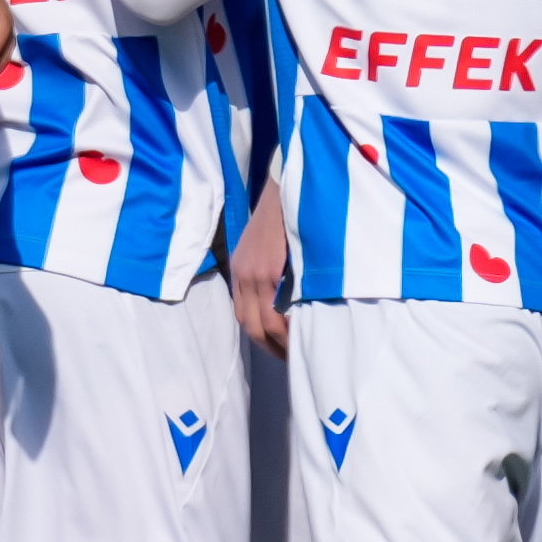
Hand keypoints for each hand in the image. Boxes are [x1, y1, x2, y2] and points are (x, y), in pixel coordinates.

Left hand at [231, 178, 289, 357]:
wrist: (285, 183)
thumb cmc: (285, 211)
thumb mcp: (268, 243)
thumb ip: (271, 268)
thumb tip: (287, 294)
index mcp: (240, 269)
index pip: (244, 315)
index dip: (261, 337)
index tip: (278, 347)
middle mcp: (241, 275)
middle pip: (249, 325)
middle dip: (269, 346)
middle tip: (289, 357)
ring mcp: (253, 274)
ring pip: (262, 323)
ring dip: (279, 342)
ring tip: (298, 351)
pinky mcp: (268, 271)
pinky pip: (275, 310)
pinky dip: (287, 327)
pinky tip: (301, 333)